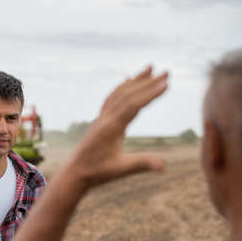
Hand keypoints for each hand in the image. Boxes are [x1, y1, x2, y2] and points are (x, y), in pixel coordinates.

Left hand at [67, 66, 167, 187]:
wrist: (74, 172)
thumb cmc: (97, 172)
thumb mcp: (120, 169)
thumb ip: (142, 164)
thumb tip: (163, 166)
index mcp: (110, 128)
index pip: (133, 106)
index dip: (150, 94)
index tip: (166, 84)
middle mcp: (105, 118)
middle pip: (128, 95)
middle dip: (148, 82)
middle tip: (166, 72)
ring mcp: (101, 117)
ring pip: (119, 93)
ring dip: (135, 80)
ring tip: (150, 68)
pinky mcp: (99, 119)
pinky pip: (111, 98)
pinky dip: (122, 87)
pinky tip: (127, 80)